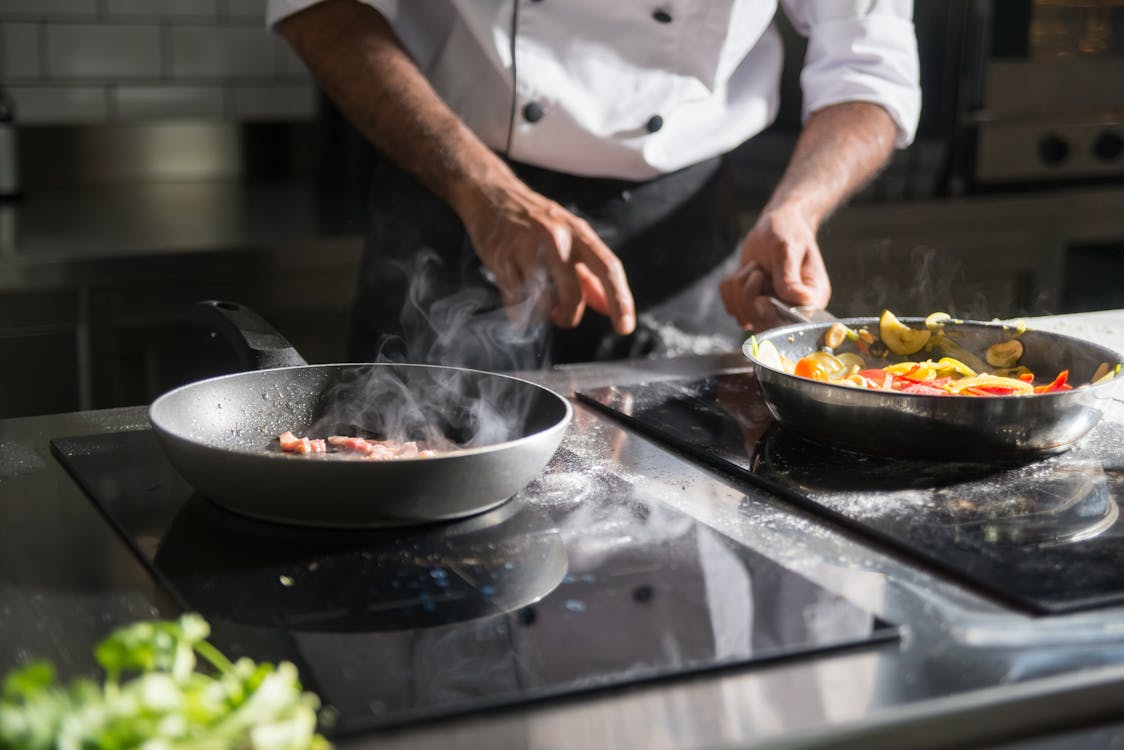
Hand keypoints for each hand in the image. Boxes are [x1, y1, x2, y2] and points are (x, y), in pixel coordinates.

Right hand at [457, 179, 635, 334]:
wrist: (492, 195)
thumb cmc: (537, 221)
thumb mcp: (571, 239)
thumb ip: (591, 277)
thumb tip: (609, 309)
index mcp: (579, 232)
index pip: (608, 268)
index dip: (620, 300)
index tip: (624, 327)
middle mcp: (555, 238)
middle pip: (572, 292)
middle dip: (569, 315)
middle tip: (562, 318)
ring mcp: (526, 247)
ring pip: (542, 300)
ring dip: (542, 312)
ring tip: (538, 302)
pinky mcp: (501, 258)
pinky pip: (515, 300)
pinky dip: (519, 308)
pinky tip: (518, 295)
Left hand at [719, 205, 830, 329]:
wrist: (776, 225)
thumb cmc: (788, 232)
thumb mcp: (788, 249)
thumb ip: (789, 276)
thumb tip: (803, 301)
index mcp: (811, 299)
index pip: (792, 324)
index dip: (770, 313)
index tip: (762, 293)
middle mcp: (793, 310)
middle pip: (762, 324)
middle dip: (749, 296)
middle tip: (756, 270)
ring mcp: (771, 309)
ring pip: (742, 315)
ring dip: (739, 287)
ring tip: (754, 267)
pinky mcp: (752, 305)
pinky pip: (731, 306)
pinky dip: (730, 288)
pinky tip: (743, 272)